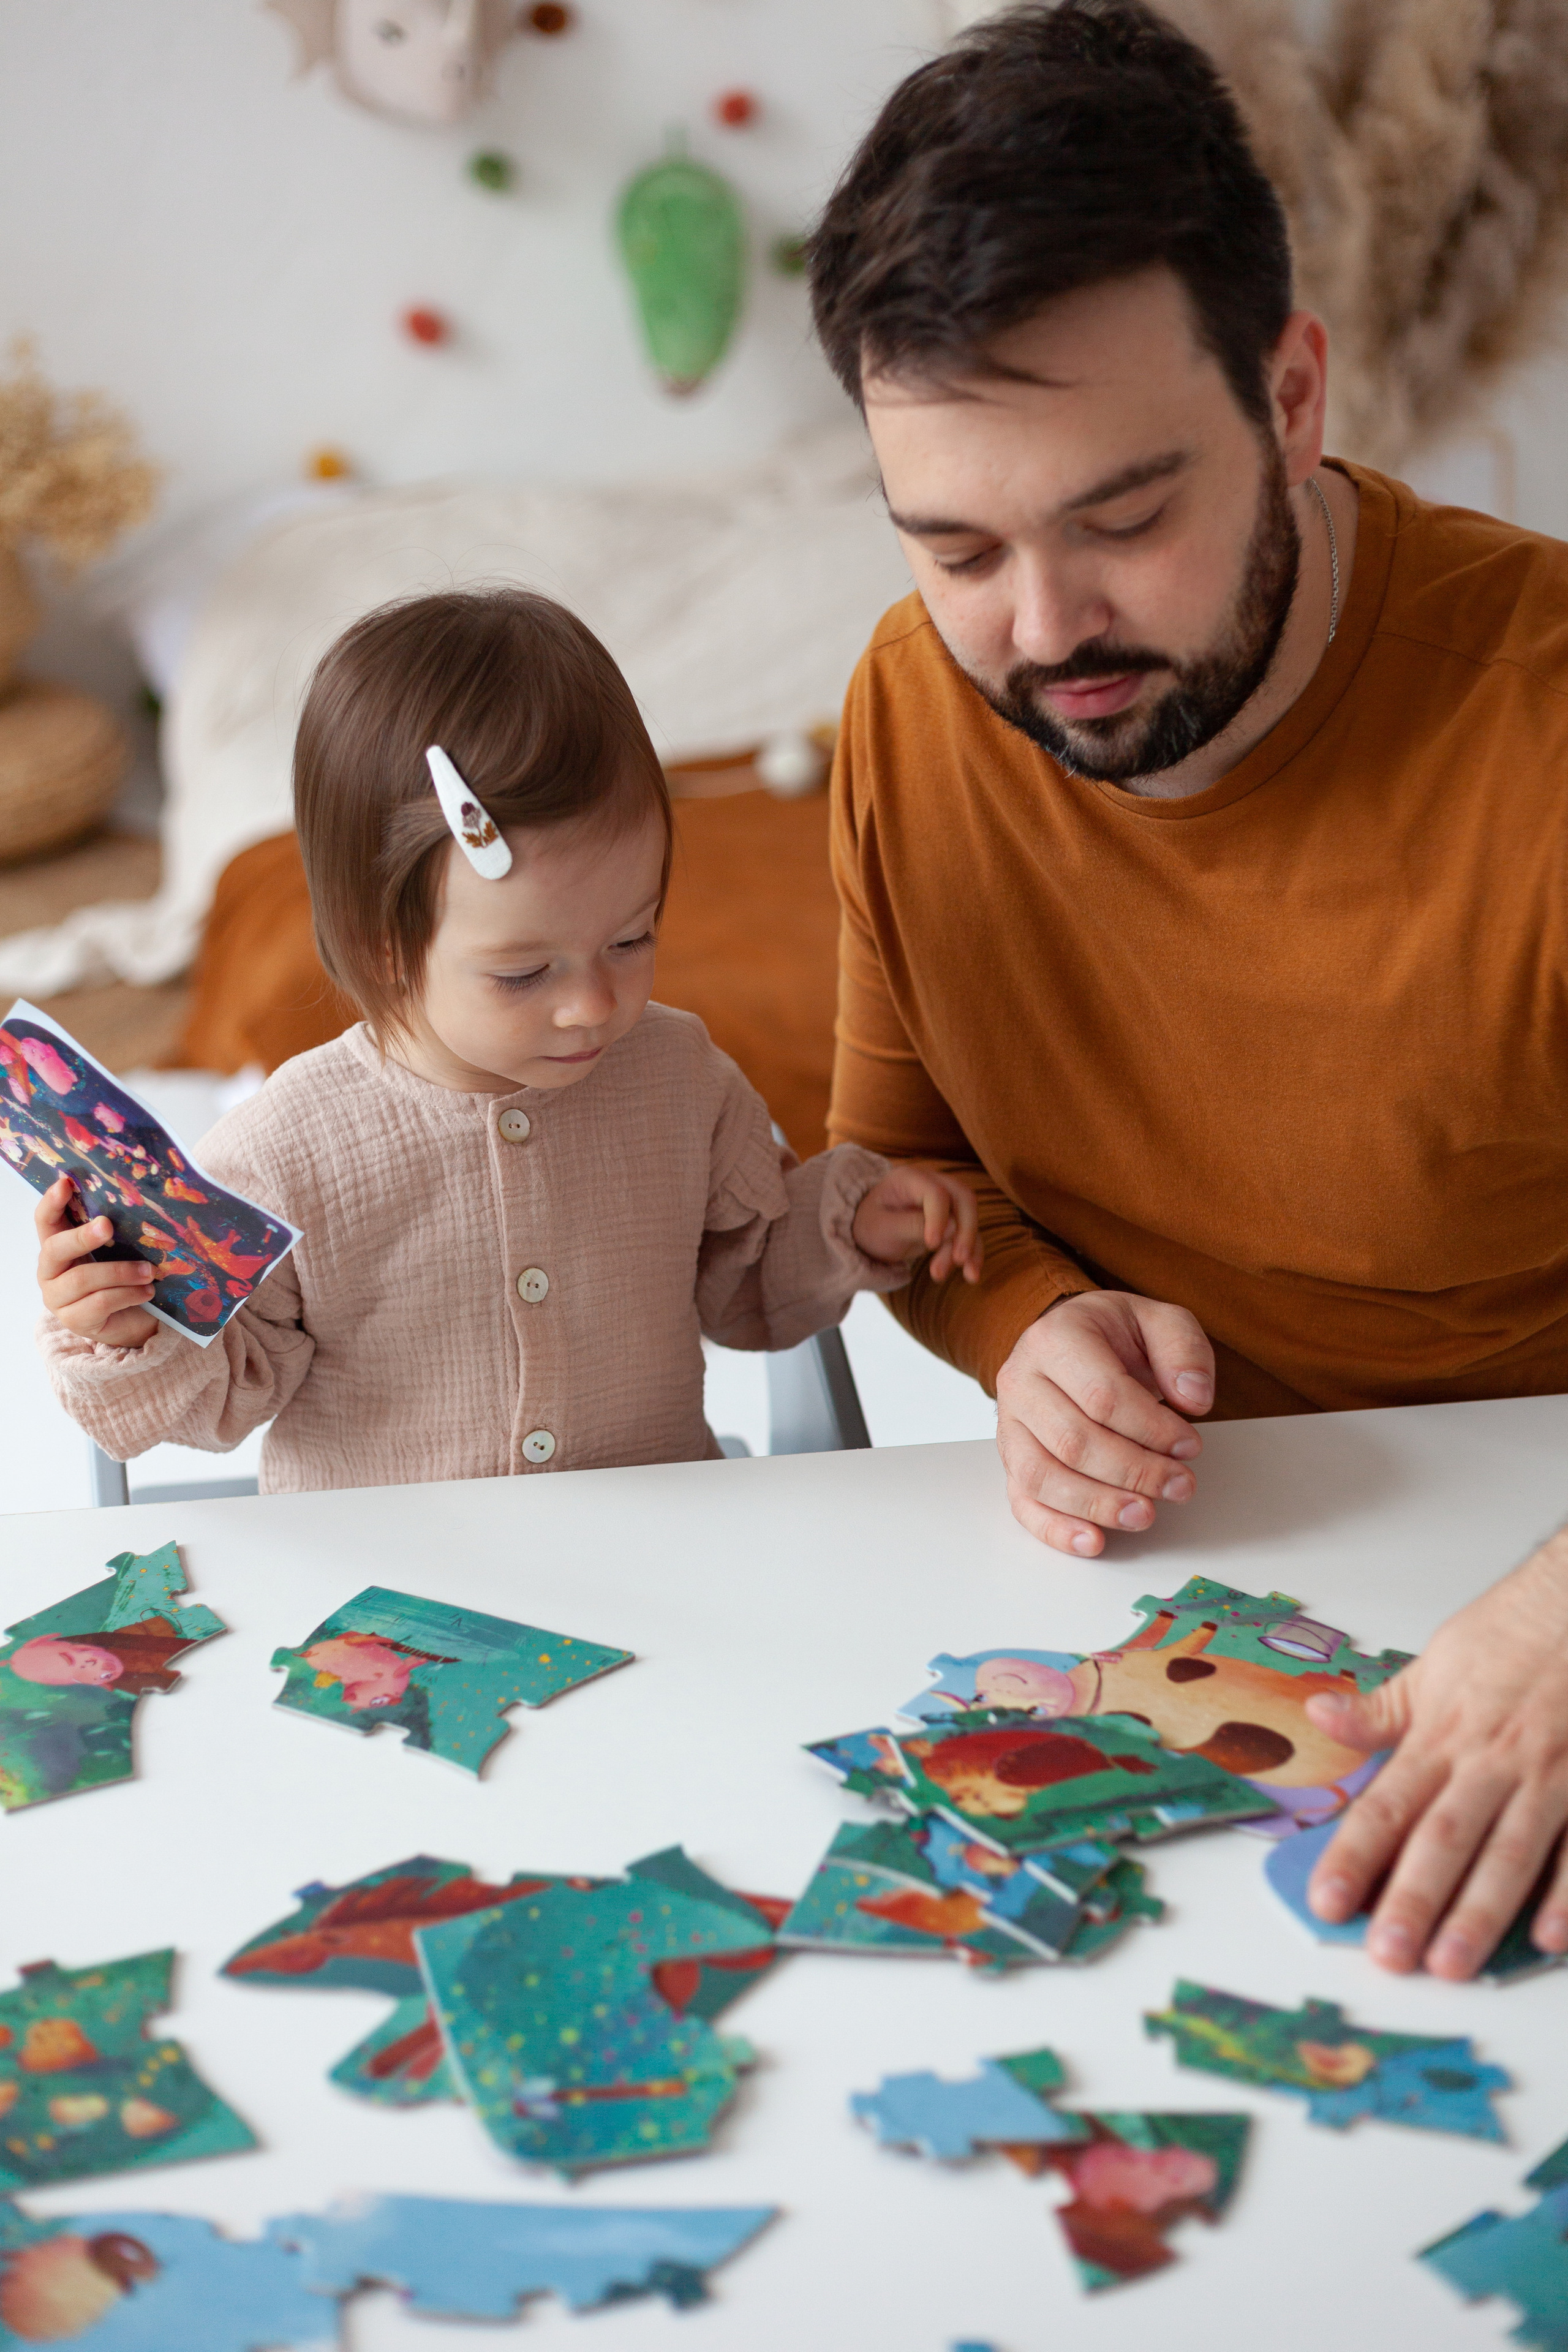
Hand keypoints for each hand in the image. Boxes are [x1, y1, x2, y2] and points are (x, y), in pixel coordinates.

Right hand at [35, 1176, 156, 1348]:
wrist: (132, 1321)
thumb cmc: (122, 1278)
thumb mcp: (115, 1251)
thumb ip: (113, 1231)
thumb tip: (134, 1200)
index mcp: (57, 1247)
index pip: (45, 1222)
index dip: (51, 1202)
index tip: (65, 1183)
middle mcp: (50, 1272)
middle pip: (55, 1249)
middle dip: (82, 1236)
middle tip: (107, 1224)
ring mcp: (58, 1299)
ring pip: (82, 1278)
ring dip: (121, 1272)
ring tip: (150, 1271)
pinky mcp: (75, 1321)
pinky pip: (100, 1303)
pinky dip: (127, 1294)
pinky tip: (147, 1291)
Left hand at [852, 1164, 981, 1282]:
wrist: (869, 1233)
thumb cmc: (870, 1225)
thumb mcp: (881, 1228)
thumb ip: (912, 1226)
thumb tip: (952, 1228)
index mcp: (910, 1179)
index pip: (936, 1192)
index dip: (938, 1218)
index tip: (931, 1244)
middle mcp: (933, 1184)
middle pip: (964, 1199)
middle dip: (966, 1231)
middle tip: (958, 1259)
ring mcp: (946, 1202)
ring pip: (970, 1219)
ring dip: (969, 1249)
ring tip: (958, 1275)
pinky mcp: (952, 1221)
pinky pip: (970, 1235)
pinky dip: (973, 1254)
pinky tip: (971, 1276)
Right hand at [995, 1289, 1212, 1553]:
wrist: (1072, 1340)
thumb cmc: (1114, 1335)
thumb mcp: (1158, 1321)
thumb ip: (1184, 1350)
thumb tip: (1194, 1399)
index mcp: (1055, 1338)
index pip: (1103, 1396)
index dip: (1152, 1429)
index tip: (1189, 1445)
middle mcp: (1021, 1380)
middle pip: (1073, 1442)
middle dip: (1134, 1472)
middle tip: (1180, 1485)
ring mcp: (1010, 1422)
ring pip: (1042, 1476)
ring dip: (1098, 1504)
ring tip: (1145, 1515)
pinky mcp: (1011, 1458)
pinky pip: (1023, 1500)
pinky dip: (1055, 1528)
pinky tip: (1093, 1541)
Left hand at [1304, 1531, 1567, 1976]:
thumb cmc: (1512, 1637)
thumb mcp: (1436, 1663)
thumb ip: (1382, 1708)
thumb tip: (1321, 1716)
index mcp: (1442, 1736)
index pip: (1386, 1804)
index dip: (1353, 1856)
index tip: (1326, 1901)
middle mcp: (1491, 1762)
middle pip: (1444, 1838)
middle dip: (1414, 1899)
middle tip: (1388, 1954)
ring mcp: (1548, 1778)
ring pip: (1510, 1854)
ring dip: (1481, 1912)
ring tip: (1452, 1964)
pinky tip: (1547, 1938)